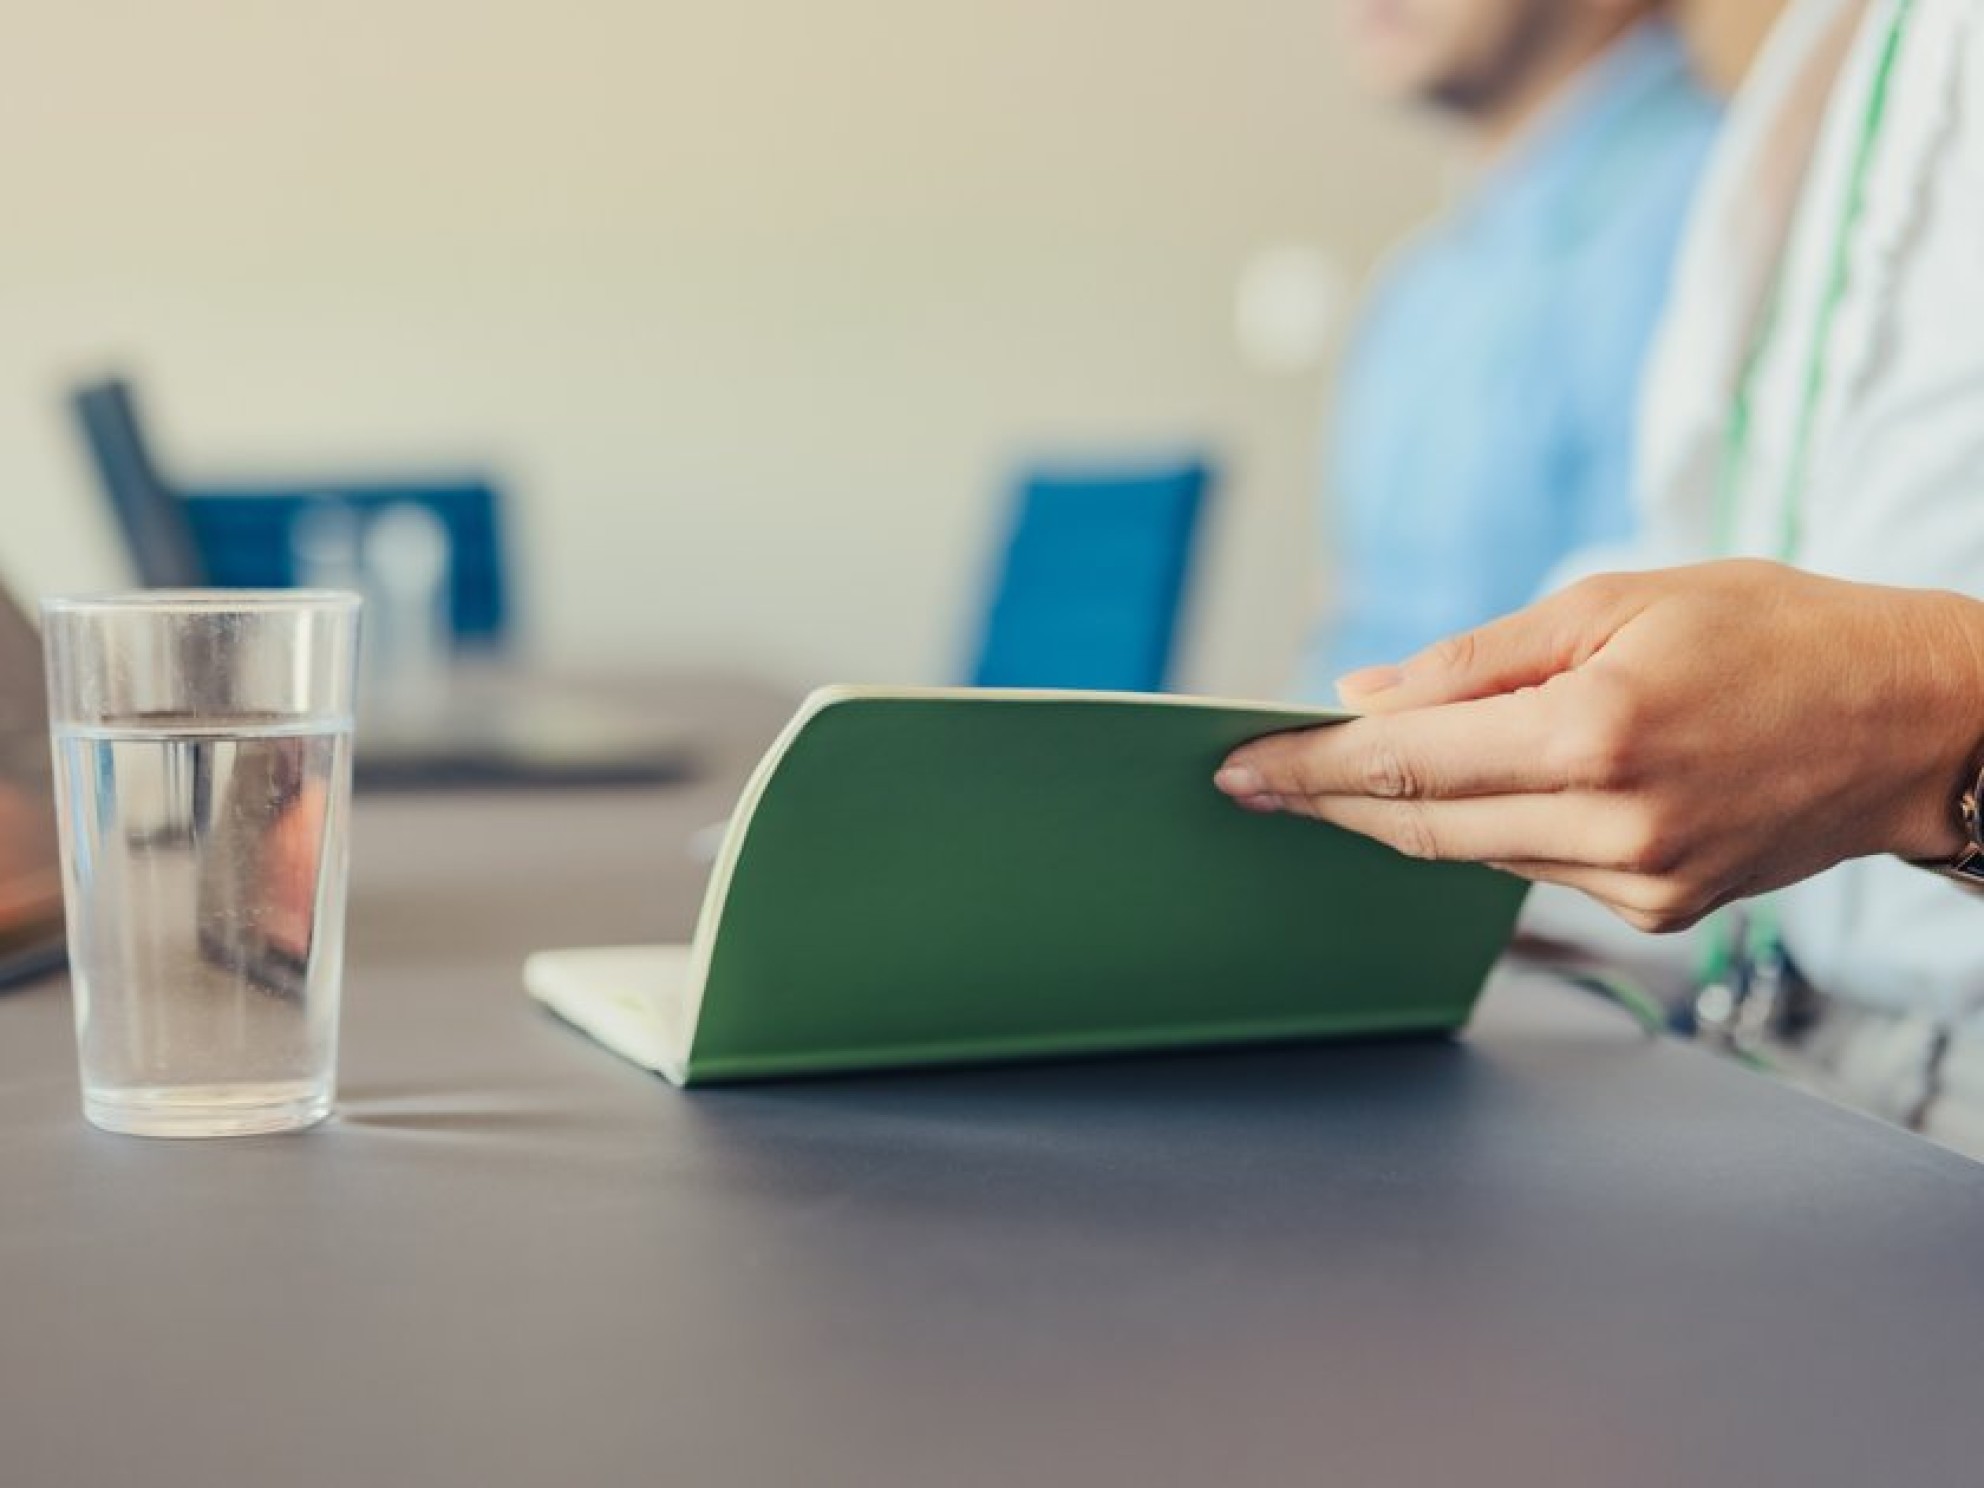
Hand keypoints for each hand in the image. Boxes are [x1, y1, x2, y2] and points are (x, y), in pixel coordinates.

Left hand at [1216, 562, 1983, 931]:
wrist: (1911, 719)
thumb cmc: (1772, 632)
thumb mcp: (1616, 602)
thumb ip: (1478, 659)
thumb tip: (1366, 695)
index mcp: (1594, 732)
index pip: (1406, 764)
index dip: (1309, 769)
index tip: (1238, 768)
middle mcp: (1612, 825)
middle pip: (1421, 827)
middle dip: (1329, 802)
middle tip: (1253, 782)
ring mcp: (1639, 883)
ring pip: (1472, 855)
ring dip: (1399, 818)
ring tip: (1336, 780)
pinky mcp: (1660, 911)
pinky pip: (1535, 869)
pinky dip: (1485, 831)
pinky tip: (1462, 798)